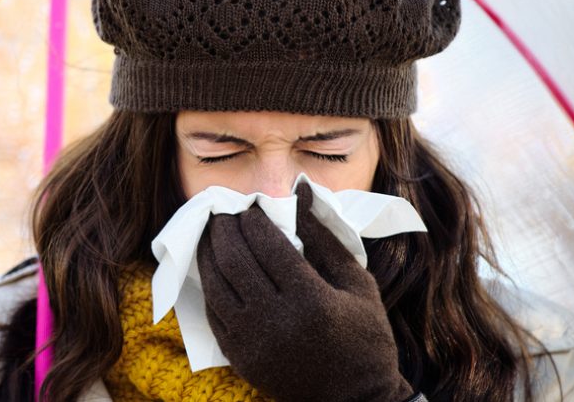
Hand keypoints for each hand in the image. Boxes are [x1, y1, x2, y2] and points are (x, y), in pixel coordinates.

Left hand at [197, 182, 414, 400]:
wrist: (356, 399)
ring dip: (209, 253)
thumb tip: (300, 191)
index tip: (250, 205)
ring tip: (212, 233)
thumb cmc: (365, 336)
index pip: (267, 245)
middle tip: (223, 211)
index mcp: (311, 299)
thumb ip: (324, 236)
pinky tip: (212, 268)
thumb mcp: (357, 282)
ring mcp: (254, 342)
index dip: (253, 219)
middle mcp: (277, 321)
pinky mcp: (241, 358)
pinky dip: (210, 286)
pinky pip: (214, 313)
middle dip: (224, 229)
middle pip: (235, 260)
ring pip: (215, 286)